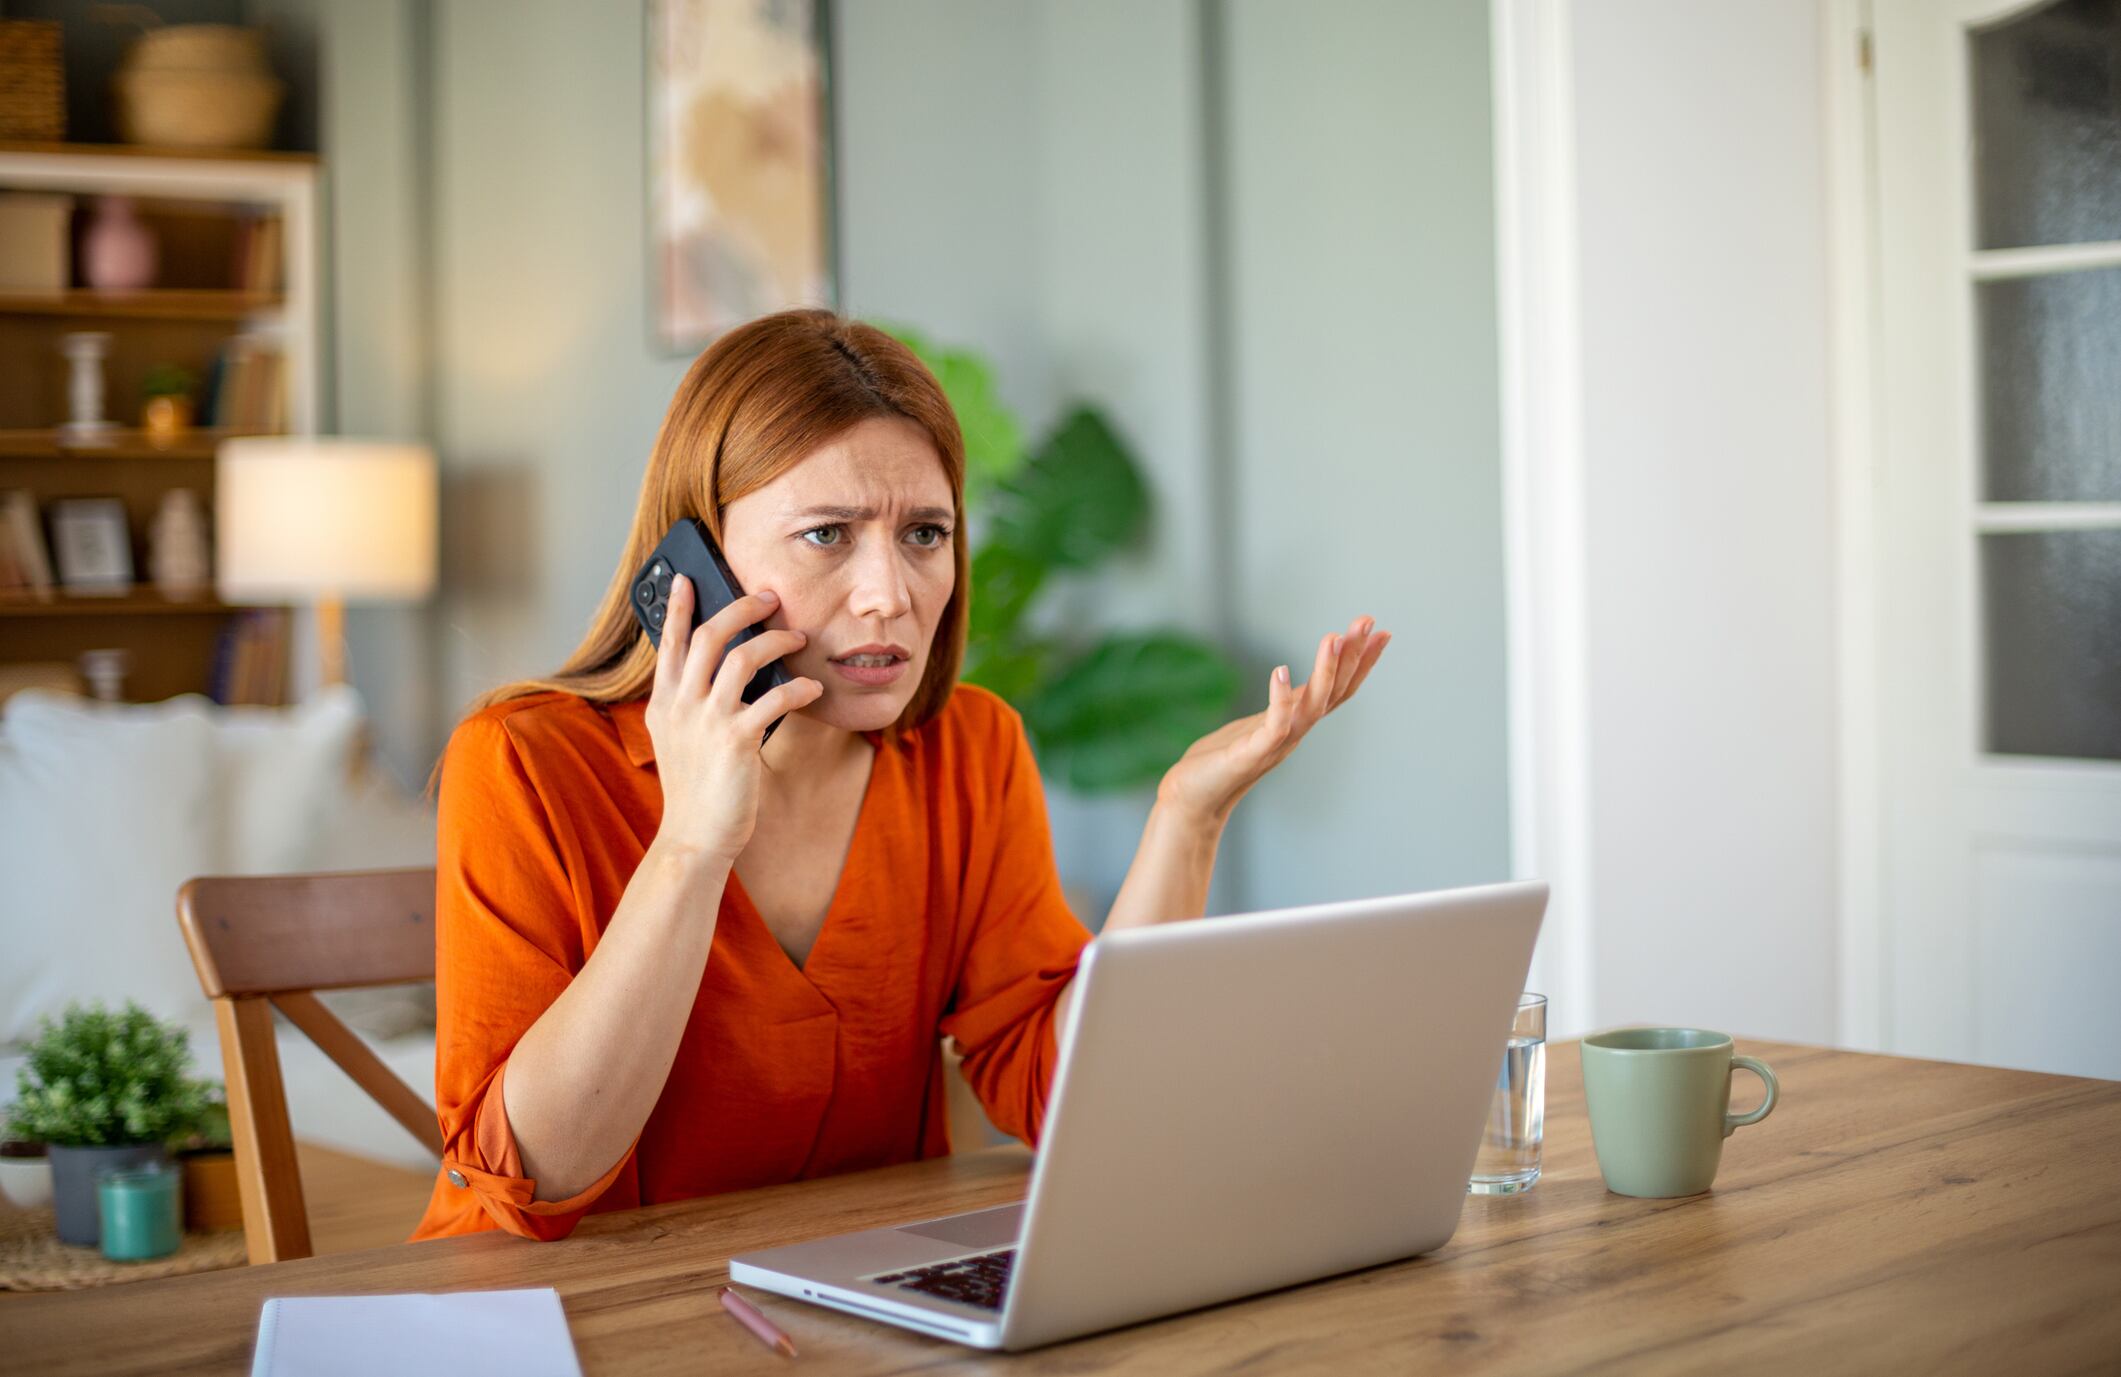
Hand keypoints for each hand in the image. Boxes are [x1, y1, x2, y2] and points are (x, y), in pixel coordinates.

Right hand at [644, 576, 823, 863]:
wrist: (693, 839)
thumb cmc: (695, 789)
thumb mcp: (680, 740)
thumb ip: (692, 704)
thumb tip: (725, 670)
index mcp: (663, 703)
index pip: (669, 642)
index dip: (678, 607)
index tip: (686, 577)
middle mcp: (680, 706)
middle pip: (708, 636)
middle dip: (740, 608)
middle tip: (768, 597)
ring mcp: (707, 721)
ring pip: (742, 658)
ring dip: (776, 641)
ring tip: (798, 638)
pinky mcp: (737, 741)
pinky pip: (774, 698)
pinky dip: (799, 688)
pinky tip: (813, 690)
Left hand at [1156, 615, 1389, 825]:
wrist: (1195, 800)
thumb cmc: (1222, 761)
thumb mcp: (1260, 725)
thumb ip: (1281, 707)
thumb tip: (1290, 680)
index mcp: (1297, 723)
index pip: (1339, 689)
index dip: (1361, 662)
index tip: (1381, 632)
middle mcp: (1295, 732)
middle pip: (1334, 691)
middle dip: (1353, 655)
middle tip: (1368, 621)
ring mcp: (1276, 744)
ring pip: (1313, 706)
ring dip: (1325, 671)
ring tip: (1333, 637)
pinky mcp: (1251, 754)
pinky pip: (1274, 726)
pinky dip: (1280, 699)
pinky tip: (1280, 671)